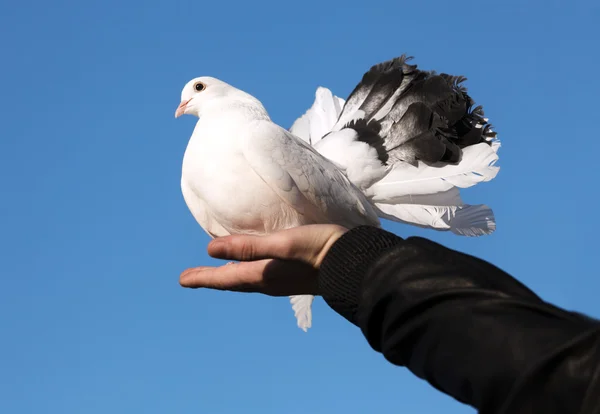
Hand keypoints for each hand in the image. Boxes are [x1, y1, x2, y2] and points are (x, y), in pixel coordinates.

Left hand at [180, 224, 347, 295]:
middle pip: (233, 282)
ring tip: (216, 274)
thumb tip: (211, 249)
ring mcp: (283, 282)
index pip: (225, 278)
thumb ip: (249, 246)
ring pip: (246, 281)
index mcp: (263, 275)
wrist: (355, 262)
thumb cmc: (319, 248)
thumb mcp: (282, 244)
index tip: (182, 280)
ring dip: (228, 277)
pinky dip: (247, 273)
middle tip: (191, 278)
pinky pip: (260, 277)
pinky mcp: (294, 276)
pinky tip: (253, 267)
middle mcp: (269, 282)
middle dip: (211, 279)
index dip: (203, 277)